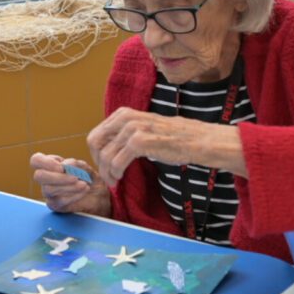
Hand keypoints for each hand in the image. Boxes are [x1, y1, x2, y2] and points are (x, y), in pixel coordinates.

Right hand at [30, 152, 110, 215]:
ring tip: (84, 184)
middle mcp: (46, 179)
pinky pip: (59, 201)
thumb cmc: (88, 177)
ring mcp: (49, 193)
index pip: (36, 160)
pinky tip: (84, 191)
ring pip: (48, 189)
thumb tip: (64, 166)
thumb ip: (74, 164)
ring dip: (68, 186)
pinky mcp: (55, 205)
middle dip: (57, 177)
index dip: (45, 162)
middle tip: (75, 177)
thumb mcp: (84, 167)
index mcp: (50, 165)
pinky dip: (73, 195)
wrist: (98, 194)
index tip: (61, 167)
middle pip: (39, 176)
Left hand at [86, 107, 245, 186]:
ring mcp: (132, 129)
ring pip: (105, 155)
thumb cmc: (173, 138)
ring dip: (106, 172)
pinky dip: (115, 173)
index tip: (103, 165)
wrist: (197, 141)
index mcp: (123, 113)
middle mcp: (125, 118)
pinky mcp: (140, 142)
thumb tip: (104, 147)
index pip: (95, 135)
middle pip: (95, 144)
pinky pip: (116, 162)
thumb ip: (124, 134)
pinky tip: (120, 177)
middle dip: (98, 162)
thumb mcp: (143, 129)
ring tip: (114, 180)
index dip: (96, 153)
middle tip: (107, 175)